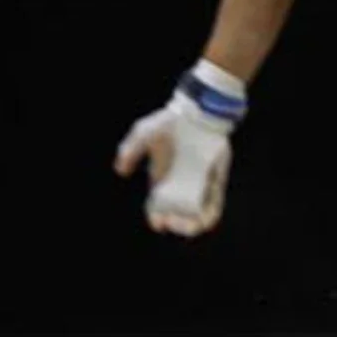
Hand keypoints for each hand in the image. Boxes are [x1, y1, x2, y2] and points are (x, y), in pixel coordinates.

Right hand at [114, 63, 246, 236]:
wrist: (198, 111)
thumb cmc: (170, 122)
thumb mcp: (145, 133)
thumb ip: (131, 149)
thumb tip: (120, 170)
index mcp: (163, 181)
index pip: (158, 208)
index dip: (157, 219)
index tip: (157, 222)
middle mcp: (181, 186)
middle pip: (177, 216)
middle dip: (174, 224)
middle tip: (171, 220)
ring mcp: (199, 184)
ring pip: (197, 215)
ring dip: (191, 225)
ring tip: (187, 224)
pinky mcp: (216, 180)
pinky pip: (215, 204)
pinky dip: (209, 215)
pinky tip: (202, 215)